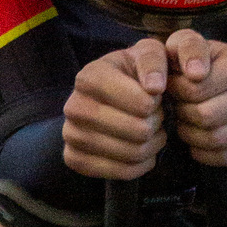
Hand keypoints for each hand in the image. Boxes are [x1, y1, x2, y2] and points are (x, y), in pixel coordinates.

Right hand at [61, 40, 170, 180]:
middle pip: (139, 131)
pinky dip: (140, 165)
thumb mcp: (146, 53)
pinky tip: (142, 149)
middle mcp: (74, 106)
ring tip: (151, 131)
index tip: (154, 96)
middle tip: (154, 116)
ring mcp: (70, 134)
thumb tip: (154, 87)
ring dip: (152, 144)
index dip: (156, 103)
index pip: (142, 104)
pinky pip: (120, 173)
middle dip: (156, 124)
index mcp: (89, 77)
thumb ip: (154, 61)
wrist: (108, 97)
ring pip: (132, 153)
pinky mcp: (73, 159)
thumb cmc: (132, 74)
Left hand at [165, 29, 226, 166]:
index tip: (176, 87)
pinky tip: (199, 141)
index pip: (197, 90)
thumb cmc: (197, 64)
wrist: (222, 84)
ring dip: (192, 135)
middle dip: (184, 115)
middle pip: (207, 116)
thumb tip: (196, 73)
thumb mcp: (185, 44)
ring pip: (217, 139)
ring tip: (188, 122)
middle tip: (180, 107)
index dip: (177, 93)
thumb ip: (186, 47)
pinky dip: (206, 154)